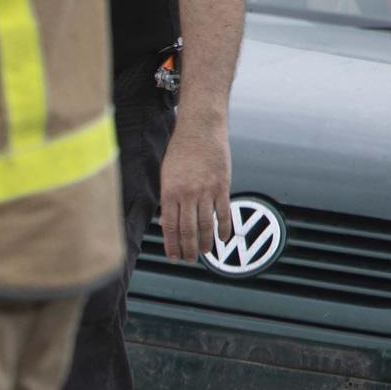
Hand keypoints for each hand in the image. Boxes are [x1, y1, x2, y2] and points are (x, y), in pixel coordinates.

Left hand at [157, 116, 232, 263]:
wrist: (200, 129)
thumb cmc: (180, 151)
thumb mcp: (166, 175)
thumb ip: (168, 199)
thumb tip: (168, 223)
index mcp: (170, 192)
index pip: (170, 227)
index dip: (172, 245)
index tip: (173, 257)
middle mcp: (188, 194)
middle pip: (188, 230)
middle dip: (187, 249)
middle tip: (188, 260)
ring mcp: (206, 191)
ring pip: (206, 225)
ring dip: (205, 243)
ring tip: (203, 253)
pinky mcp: (223, 186)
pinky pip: (224, 212)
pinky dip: (224, 228)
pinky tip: (223, 239)